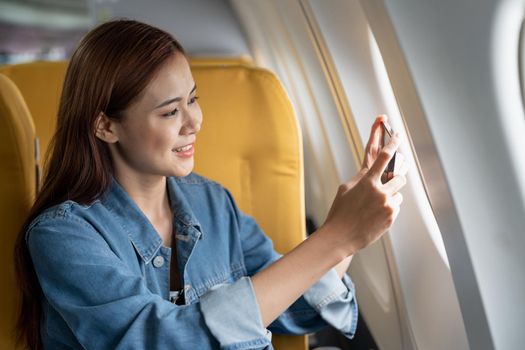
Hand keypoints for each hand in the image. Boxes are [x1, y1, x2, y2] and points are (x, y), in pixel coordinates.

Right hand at [321, 115, 407, 255]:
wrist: (341, 236)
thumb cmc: (340, 211)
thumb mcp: (346, 188)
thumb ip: (361, 177)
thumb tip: (372, 170)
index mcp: (367, 181)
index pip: (384, 157)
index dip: (394, 143)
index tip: (399, 136)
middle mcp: (380, 192)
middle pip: (400, 176)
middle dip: (397, 178)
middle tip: (389, 182)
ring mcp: (387, 205)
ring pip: (399, 193)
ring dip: (391, 195)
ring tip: (374, 205)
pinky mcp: (391, 218)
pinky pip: (396, 207)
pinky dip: (388, 209)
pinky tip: (374, 215)